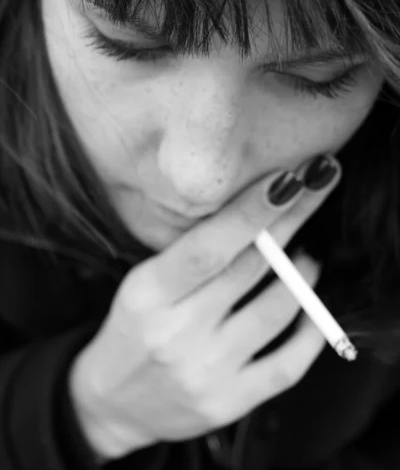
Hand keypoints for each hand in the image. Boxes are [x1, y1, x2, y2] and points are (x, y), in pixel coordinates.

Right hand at [68, 155, 340, 459]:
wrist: (113, 404)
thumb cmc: (133, 331)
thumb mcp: (144, 285)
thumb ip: (191, 255)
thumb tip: (257, 215)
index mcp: (148, 294)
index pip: (209, 246)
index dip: (254, 210)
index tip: (290, 179)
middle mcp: (177, 333)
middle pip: (248, 268)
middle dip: (290, 223)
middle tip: (314, 194)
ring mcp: (206, 372)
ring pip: (276, 311)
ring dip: (302, 275)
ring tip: (307, 257)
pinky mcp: (229, 403)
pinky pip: (288, 364)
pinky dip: (311, 331)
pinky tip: (314, 309)